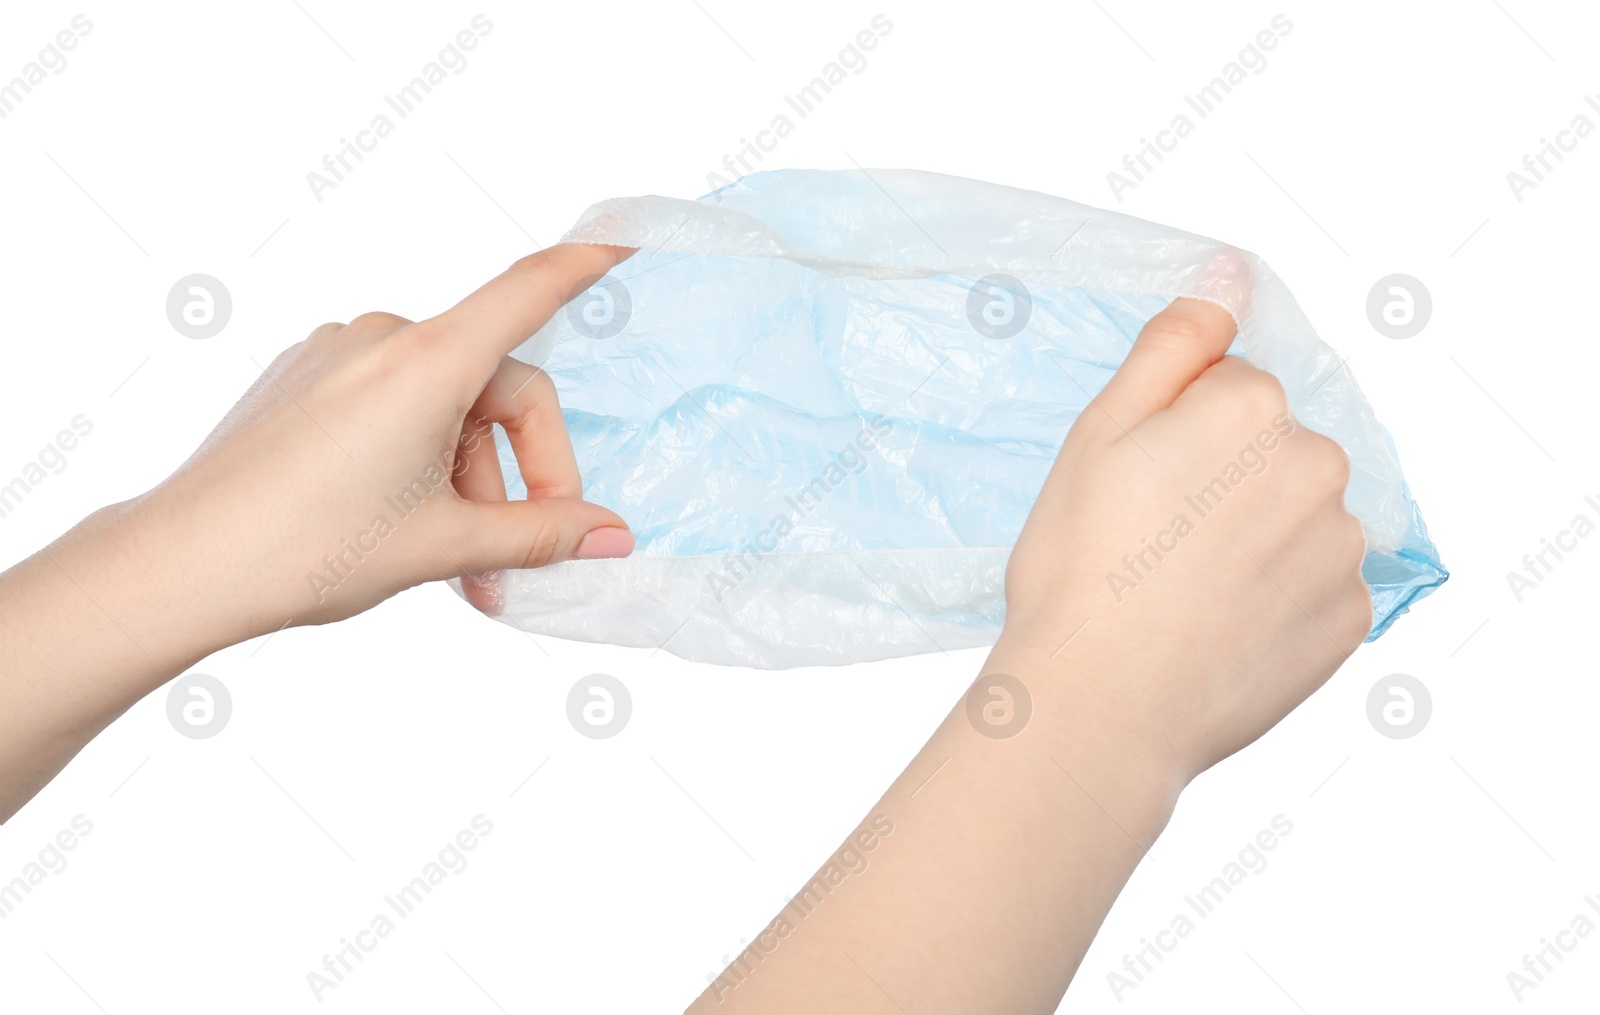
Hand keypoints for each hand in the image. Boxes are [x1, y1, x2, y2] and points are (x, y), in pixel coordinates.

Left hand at [0, 243, 638, 818]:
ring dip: (468, 483)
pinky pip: (392, 406)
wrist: (182, 566)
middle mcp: (384, 340)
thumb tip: (613, 537)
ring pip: (445, 407)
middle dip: (521, 476)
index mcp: (427, 363)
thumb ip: (540, 535)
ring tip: (461, 571)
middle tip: (518, 560)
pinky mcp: (304, 380)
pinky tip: (406, 527)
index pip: (529, 291)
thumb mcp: (444, 546)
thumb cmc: (307, 549)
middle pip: (497, 389)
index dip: (586, 264)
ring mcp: (337, 355)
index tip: (627, 242)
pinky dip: (420, 462)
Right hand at [996, 294, 1371, 783]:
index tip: (1134, 487)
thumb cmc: (1081, 569)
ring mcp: (1341, 548)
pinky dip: (1276, 597)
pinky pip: (1315, 585)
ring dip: (1254, 537)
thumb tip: (1231, 269)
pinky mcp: (1349, 619)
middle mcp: (1319, 466)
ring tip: (1182, 592)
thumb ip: (1174, 342)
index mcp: (1253, 409)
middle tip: (1152, 542)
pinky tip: (1218, 626)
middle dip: (1223, 479)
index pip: (1226, 388)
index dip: (1171, 434)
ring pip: (1297, 515)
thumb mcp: (1099, 434)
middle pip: (1272, 448)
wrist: (1100, 704)